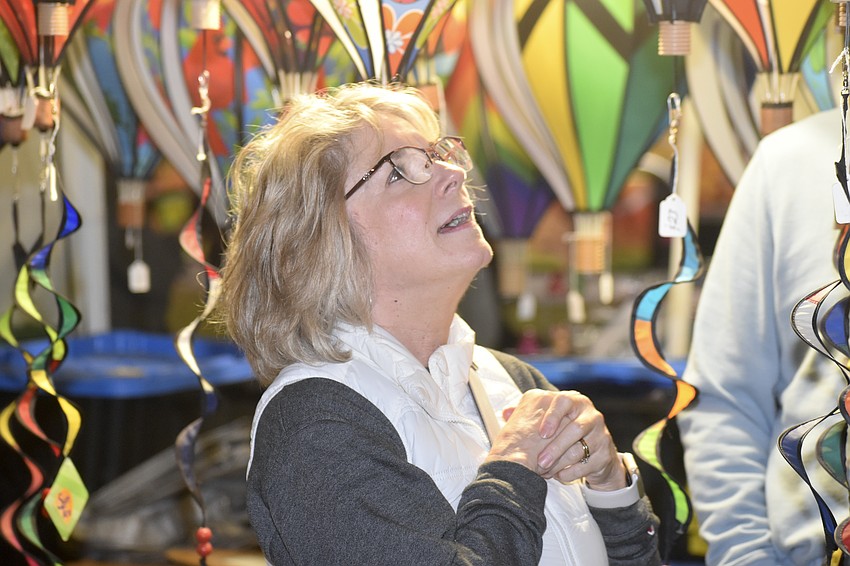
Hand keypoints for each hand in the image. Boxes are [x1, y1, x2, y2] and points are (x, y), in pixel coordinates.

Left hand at [492, 390, 626, 491]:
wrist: (593, 452)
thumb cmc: (563, 432)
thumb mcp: (548, 420)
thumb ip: (527, 414)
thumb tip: (505, 413)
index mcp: (575, 401)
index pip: (564, 401)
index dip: (552, 416)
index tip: (541, 433)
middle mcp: (591, 415)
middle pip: (575, 428)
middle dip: (555, 447)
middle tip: (540, 461)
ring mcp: (601, 434)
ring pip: (581, 449)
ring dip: (560, 462)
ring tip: (545, 471)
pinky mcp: (605, 454)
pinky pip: (588, 465)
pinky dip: (571, 472)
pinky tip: (559, 476)